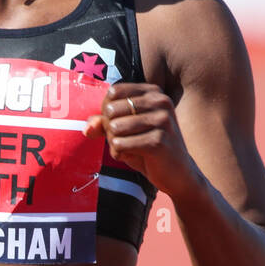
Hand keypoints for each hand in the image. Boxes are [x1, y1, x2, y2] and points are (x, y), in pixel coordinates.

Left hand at [83, 83, 202, 199]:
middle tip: (124, 139)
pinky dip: (120, 154)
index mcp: (153, 92)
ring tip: (130, 148)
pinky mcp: (158, 142)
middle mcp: (160, 102)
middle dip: (110, 129)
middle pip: (111, 110)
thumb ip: (103, 123)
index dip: (107, 110)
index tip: (118, 123)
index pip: (113, 92)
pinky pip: (120, 145)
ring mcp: (162, 121)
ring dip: (114, 143)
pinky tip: (135, 157)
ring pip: (114, 128)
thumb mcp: (125, 130)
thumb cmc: (148, 147)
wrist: (177, 173)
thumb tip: (87, 128)